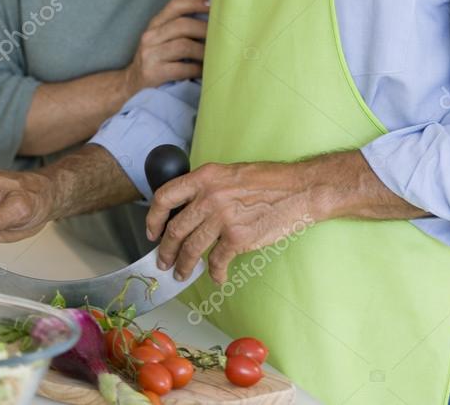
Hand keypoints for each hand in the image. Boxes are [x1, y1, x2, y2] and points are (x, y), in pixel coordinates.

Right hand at [125, 0, 208, 95]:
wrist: (130, 86)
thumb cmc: (155, 60)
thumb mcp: (162, 39)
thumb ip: (180, 28)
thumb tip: (214, 21)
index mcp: (155, 24)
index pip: (176, 5)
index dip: (196, 2)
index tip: (214, 4)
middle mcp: (150, 36)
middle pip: (182, 25)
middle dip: (205, 29)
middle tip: (222, 36)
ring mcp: (150, 55)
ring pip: (184, 45)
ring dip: (203, 51)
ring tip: (214, 56)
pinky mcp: (153, 73)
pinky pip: (182, 68)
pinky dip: (197, 69)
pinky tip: (204, 72)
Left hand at [145, 160, 315, 284]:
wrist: (297, 190)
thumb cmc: (268, 181)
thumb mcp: (230, 173)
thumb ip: (208, 188)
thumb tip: (189, 209)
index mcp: (205, 177)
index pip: (165, 197)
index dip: (153, 217)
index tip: (152, 231)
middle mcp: (209, 196)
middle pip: (175, 229)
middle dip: (165, 250)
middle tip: (163, 261)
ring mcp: (223, 218)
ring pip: (191, 249)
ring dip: (184, 266)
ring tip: (182, 273)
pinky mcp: (238, 238)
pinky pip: (217, 262)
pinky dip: (215, 273)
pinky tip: (217, 276)